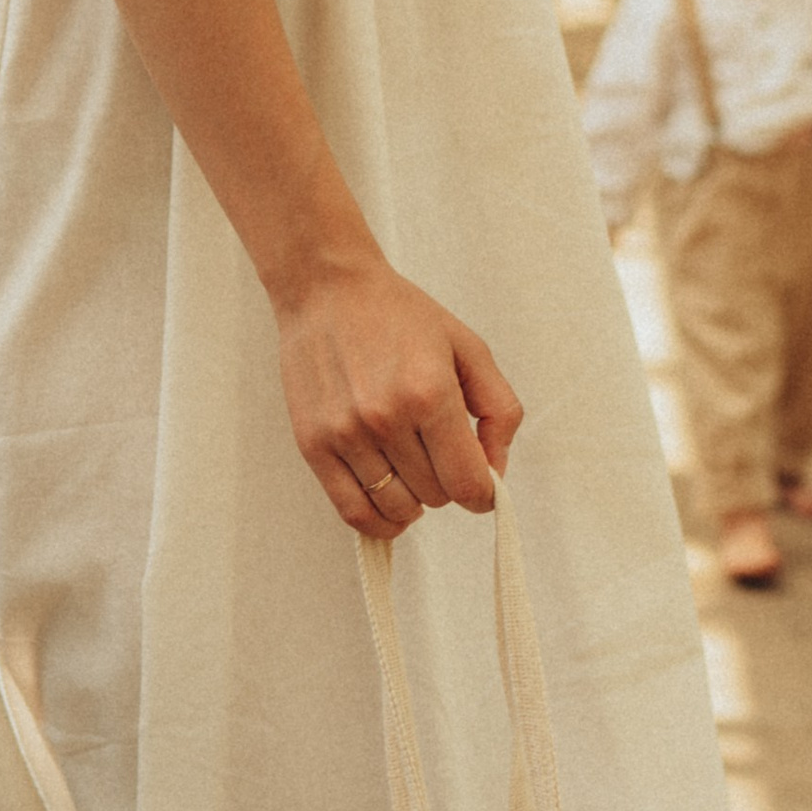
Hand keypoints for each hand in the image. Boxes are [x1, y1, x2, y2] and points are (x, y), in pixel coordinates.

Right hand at [275, 250, 523, 539]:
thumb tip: (496, 470)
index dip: (484, 493)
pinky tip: (392, 505)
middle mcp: (386, 418)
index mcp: (430, 392)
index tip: (483, 485)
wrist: (327, 289)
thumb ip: (498, 410)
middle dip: (448, 482)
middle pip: (436, 496)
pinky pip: (353, 512)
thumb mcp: (469, 348)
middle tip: (439, 452)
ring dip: (415, 499)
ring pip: (397, 508)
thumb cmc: (400, 315)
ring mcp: (345, 434)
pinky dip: (379, 521)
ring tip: (413, 469)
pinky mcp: (313, 445)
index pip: (468, 483)